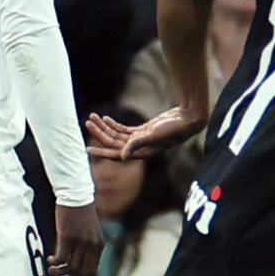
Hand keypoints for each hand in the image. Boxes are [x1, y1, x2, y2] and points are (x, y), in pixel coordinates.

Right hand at [50, 202, 102, 275]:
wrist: (76, 195)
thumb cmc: (80, 213)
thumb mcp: (89, 231)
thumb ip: (87, 245)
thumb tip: (76, 260)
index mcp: (99, 245)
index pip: (91, 271)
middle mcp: (92, 246)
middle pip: (82, 273)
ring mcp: (81, 242)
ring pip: (71, 267)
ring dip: (59, 272)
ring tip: (51, 269)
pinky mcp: (68, 237)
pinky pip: (61, 258)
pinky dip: (55, 262)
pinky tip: (49, 258)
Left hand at [86, 106, 205, 159]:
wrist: (187, 119)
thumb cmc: (174, 129)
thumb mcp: (154, 135)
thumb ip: (138, 144)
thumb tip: (122, 157)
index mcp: (141, 153)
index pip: (117, 154)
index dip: (101, 152)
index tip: (87, 149)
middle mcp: (140, 148)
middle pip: (114, 142)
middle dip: (100, 133)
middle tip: (88, 123)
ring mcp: (141, 139)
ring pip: (117, 135)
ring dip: (105, 127)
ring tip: (93, 117)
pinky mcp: (144, 130)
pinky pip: (124, 130)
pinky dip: (114, 124)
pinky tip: (106, 118)